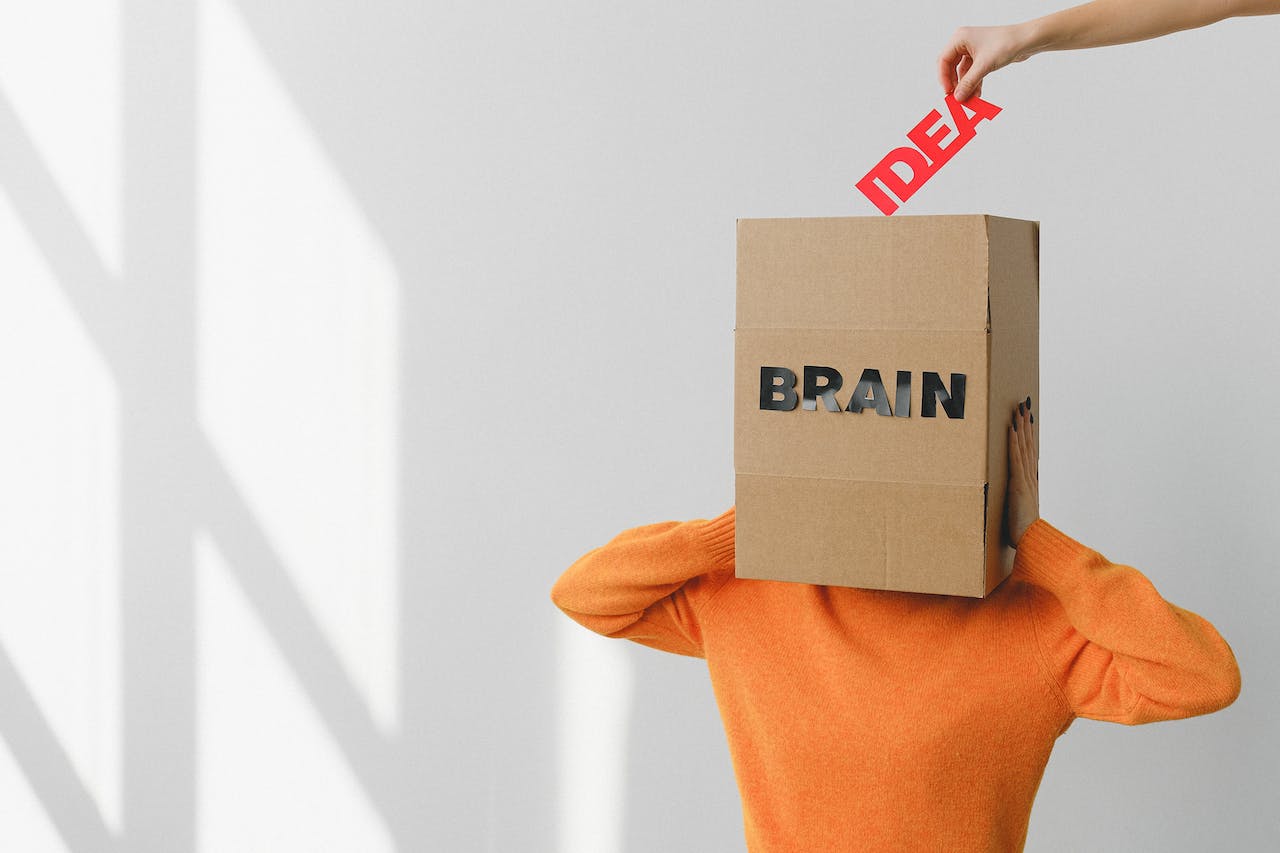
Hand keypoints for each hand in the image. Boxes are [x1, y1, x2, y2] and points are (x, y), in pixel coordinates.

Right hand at [938, 23, 1036, 102]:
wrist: (1027, 40)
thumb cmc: (1006, 43)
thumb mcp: (984, 66)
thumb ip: (968, 82)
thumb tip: (958, 97)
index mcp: (960, 38)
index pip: (943, 60)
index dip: (943, 78)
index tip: (948, 92)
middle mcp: (964, 42)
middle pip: (950, 67)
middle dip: (954, 83)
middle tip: (956, 97)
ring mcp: (972, 50)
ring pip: (962, 72)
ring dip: (965, 85)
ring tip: (968, 99)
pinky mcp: (982, 57)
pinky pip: (972, 72)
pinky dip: (973, 83)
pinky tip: (976, 94)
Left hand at [1006, 396, 1039, 547]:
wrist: (1030, 541)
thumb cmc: (1022, 531)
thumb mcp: (1018, 512)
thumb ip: (1015, 502)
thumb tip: (1010, 498)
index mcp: (1029, 482)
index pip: (1029, 453)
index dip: (1028, 436)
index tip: (1026, 420)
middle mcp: (1029, 477)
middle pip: (1027, 445)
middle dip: (1025, 424)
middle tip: (1022, 405)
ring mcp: (1024, 479)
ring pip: (1023, 447)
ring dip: (1020, 427)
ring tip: (1018, 410)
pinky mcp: (1018, 483)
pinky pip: (1015, 458)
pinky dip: (1013, 442)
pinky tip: (1011, 428)